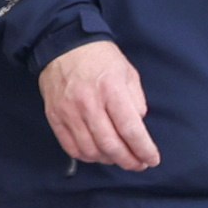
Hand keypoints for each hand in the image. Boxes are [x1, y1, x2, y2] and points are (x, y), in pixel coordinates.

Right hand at [39, 39, 160, 172]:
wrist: (62, 44)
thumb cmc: (99, 57)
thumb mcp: (127, 72)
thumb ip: (136, 101)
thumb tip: (137, 127)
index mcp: (111, 89)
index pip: (130, 129)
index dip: (144, 149)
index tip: (152, 159)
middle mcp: (89, 103)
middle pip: (111, 145)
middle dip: (129, 161)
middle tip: (139, 164)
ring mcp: (69, 112)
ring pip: (91, 151)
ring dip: (109, 160)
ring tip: (118, 157)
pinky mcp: (55, 117)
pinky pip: (71, 147)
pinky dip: (87, 156)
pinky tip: (97, 153)